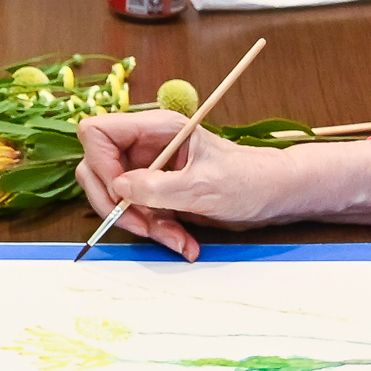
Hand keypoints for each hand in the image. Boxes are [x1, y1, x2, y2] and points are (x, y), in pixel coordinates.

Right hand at [73, 110, 291, 260]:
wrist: (274, 196)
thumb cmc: (249, 179)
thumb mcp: (203, 186)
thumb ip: (157, 187)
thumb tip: (118, 188)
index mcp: (157, 128)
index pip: (97, 132)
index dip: (99, 164)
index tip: (121, 193)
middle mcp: (147, 146)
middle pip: (97, 170)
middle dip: (117, 205)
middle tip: (143, 226)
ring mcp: (149, 170)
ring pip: (117, 199)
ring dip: (141, 225)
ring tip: (176, 238)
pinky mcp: (157, 194)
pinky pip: (139, 215)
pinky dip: (157, 232)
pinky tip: (184, 241)